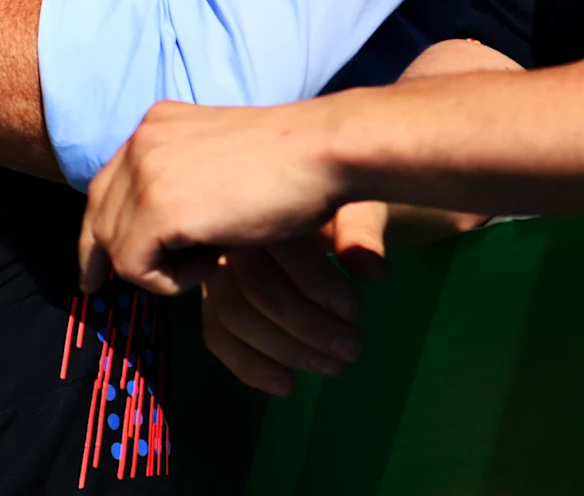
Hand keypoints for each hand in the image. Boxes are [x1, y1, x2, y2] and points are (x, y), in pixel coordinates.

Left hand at [79, 97, 348, 298]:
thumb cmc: (292, 165)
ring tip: (209, 260)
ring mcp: (146, 171)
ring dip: (158, 267)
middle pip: (97, 212)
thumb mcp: (222, 163)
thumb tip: (160, 226)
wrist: (322, 153)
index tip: (98, 264)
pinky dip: (170, 280)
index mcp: (159, 123)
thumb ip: (187, 180)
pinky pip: (134, 266)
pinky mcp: (157, 209)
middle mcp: (143, 140)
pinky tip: (213, 264)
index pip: (108, 182)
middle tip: (100, 288)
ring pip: (115, 244)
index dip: (101, 227)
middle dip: (101, 255)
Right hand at [201, 200, 386, 395]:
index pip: (281, 248)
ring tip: (333, 366)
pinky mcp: (211, 297)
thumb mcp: (359, 204)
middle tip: (353, 350)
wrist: (319, 210)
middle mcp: (229, 232)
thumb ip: (362, 231)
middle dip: (308, 327)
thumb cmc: (339, 207)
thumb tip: (372, 273)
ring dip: (286, 350)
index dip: (319, 284)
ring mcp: (213, 267)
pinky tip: (287, 385)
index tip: (355, 310)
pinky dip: (249, 366)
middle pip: (255, 288)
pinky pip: (216, 334)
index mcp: (264, 199)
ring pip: (233, 315)